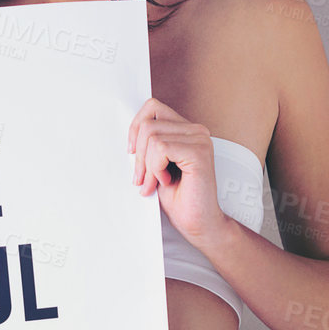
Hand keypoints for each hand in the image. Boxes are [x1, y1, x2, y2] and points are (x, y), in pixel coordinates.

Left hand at [126, 97, 229, 246]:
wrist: (197, 221)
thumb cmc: (178, 197)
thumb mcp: (154, 165)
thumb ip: (146, 145)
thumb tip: (128, 133)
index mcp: (185, 130)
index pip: (151, 108)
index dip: (135, 128)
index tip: (132, 153)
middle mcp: (196, 130)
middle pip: (147, 125)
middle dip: (138, 156)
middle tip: (143, 179)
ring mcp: (200, 139)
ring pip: (152, 137)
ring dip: (147, 166)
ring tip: (156, 182)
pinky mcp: (199, 152)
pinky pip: (160, 149)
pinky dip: (155, 169)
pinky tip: (166, 181)